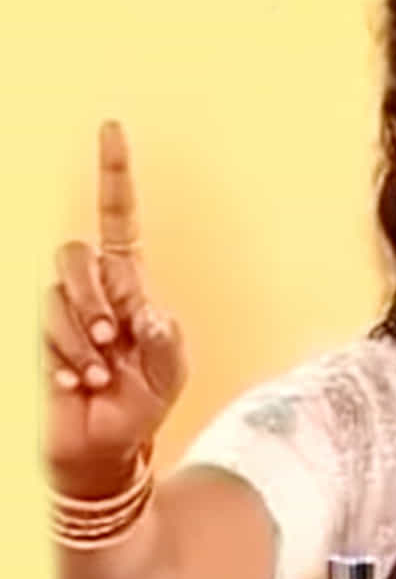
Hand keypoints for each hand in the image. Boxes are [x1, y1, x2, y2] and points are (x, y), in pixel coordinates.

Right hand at [43, 121, 187, 497]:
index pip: (118, 221)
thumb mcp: (170, 374)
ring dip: (82, 337)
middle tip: (111, 340)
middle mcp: (94, 291)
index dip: (113, 176)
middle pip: (76, 253)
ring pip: (57, 292)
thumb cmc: (142, 405)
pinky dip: (68, 362)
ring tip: (100, 373)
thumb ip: (164, 342)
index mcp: (132, 286)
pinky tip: (80, 385)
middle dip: (91, 295)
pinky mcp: (42, 340)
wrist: (105, 449)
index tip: (110, 129)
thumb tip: (144, 312)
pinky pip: (46, 332)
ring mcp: (64, 315)